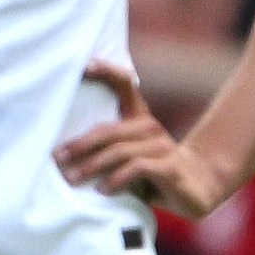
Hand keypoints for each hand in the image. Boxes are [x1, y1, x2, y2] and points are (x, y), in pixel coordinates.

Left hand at [51, 59, 235, 216]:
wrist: (197, 189)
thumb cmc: (152, 173)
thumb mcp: (127, 157)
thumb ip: (105, 148)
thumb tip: (62, 154)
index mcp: (139, 118)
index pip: (125, 85)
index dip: (108, 71)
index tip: (86, 65)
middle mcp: (150, 128)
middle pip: (108, 130)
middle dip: (79, 145)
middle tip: (57, 158)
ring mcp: (162, 147)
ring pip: (119, 151)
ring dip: (92, 166)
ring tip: (72, 179)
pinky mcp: (170, 167)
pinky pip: (136, 168)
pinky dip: (115, 179)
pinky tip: (103, 190)